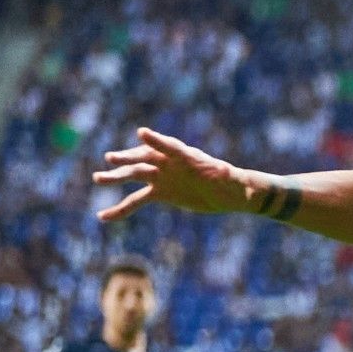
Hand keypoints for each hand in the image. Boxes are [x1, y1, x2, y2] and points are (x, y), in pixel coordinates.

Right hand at [92, 128, 252, 221]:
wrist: (228, 192)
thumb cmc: (233, 183)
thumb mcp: (237, 183)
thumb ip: (240, 183)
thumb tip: (254, 191)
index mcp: (187, 157)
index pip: (170, 147)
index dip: (157, 141)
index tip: (142, 134)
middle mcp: (169, 164)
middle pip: (146, 159)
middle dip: (129, 159)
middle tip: (111, 159)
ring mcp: (161, 177)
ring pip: (134, 176)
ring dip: (116, 178)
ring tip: (97, 178)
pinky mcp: (159, 193)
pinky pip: (136, 201)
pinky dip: (120, 209)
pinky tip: (103, 216)